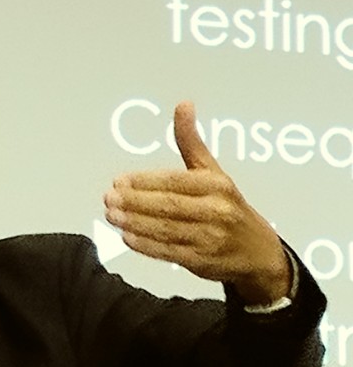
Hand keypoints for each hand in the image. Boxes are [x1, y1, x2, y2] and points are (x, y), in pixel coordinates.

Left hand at [103, 101, 290, 304]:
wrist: (257, 252)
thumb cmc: (229, 208)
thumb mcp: (214, 172)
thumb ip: (192, 143)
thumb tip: (182, 105)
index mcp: (217, 185)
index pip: (174, 181)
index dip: (144, 181)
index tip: (119, 180)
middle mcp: (216, 210)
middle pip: (167, 205)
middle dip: (134, 202)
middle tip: (108, 198)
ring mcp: (209, 238)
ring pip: (165, 229)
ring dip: (134, 223)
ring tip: (111, 215)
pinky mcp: (202, 261)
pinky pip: (169, 252)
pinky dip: (146, 245)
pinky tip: (127, 237)